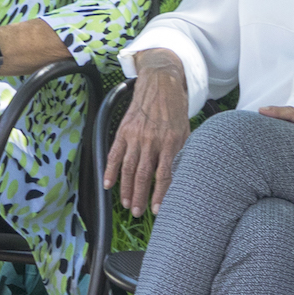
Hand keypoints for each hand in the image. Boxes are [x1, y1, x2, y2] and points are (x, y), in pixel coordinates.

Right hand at [107, 60, 192, 214]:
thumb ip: (181, 151)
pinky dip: (110, 170)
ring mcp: (136, 136)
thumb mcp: (186, 129)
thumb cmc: (176, 108)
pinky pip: (115, 154)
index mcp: (171, 142)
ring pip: (128, 168)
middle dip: (140, 197)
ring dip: (126, 189)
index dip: (160, 195)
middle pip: (144, 176)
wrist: (160, 81)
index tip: (157, 210)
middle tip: (138, 212)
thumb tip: (180, 175)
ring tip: (126, 204)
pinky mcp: (123, 130)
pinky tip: (107, 184)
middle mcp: (152, 141)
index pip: (165, 175)